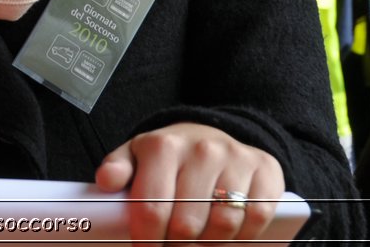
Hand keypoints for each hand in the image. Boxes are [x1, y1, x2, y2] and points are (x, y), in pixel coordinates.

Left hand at [95, 122, 284, 244]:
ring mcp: (235, 158)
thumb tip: (105, 181)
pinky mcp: (264, 169)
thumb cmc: (169, 154)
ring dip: (209, 244)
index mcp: (163, 146)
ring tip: (197, 243)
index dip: (147, 238)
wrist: (210, 134)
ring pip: (222, 225)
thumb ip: (117, 167)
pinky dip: (243, 235)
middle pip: (186, 224)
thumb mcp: (137, 154)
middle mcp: (201, 149)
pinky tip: (226, 234)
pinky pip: (256, 217)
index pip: (151, 208)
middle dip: (176, 245)